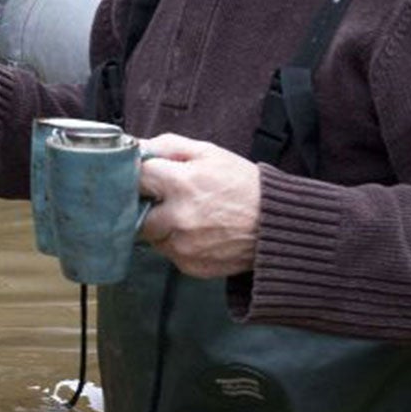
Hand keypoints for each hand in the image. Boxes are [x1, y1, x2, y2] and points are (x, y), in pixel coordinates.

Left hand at [135, 133, 260, 279]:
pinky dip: (176, 243)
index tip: (146, 176)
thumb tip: (136, 145)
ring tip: (186, 216)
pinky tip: (197, 233)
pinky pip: (168, 253)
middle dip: (145, 203)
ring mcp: (183, 246)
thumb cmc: (244, 185)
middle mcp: (178, 218)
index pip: (135, 177)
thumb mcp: (209, 153)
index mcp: (181, 184)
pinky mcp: (189, 265)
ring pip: (151, 235)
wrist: (275, 226)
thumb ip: (168, 146)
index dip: (139, 174)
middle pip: (135, 211)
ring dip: (160, 225)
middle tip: (163, 198)